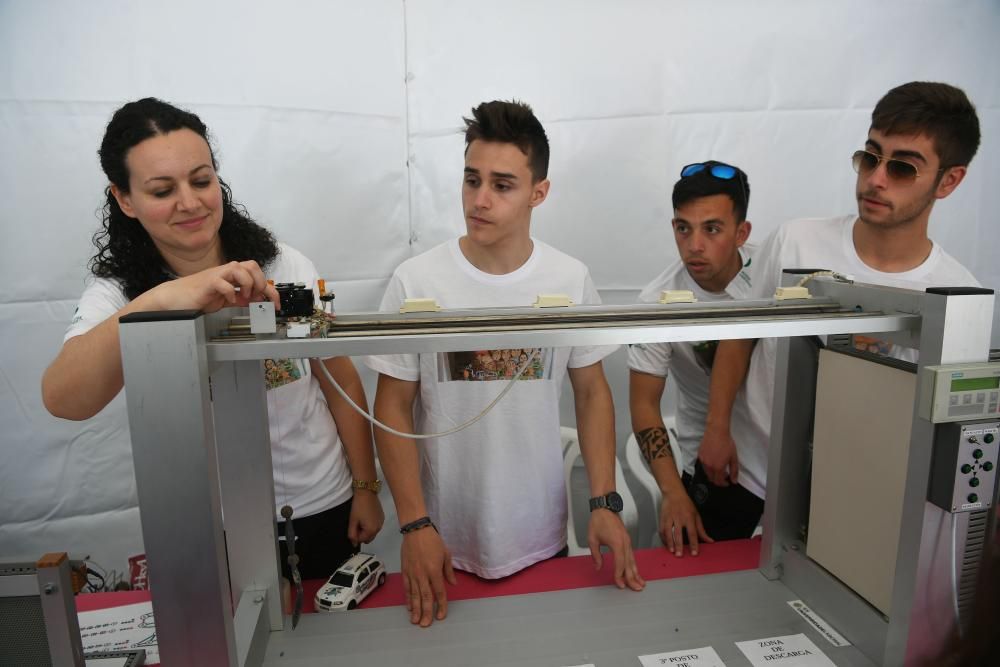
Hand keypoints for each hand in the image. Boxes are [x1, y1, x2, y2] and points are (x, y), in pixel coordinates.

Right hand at [145, 260, 279, 312]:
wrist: (174, 298)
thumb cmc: (199, 296)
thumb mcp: (226, 299)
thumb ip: (242, 298)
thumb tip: (259, 300)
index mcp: (232, 275)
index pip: (258, 275)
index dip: (271, 289)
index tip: (276, 304)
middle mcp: (226, 272)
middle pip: (252, 265)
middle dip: (260, 282)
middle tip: (257, 297)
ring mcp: (217, 275)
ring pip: (240, 268)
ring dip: (247, 284)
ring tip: (243, 296)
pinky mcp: (207, 283)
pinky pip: (223, 282)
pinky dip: (230, 292)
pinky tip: (228, 300)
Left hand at [347, 491, 383, 545]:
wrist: (366, 492)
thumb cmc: (358, 507)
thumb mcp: (352, 521)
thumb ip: (352, 534)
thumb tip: (354, 544)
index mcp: (372, 530)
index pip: (362, 540)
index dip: (356, 535)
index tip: (353, 526)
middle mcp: (379, 528)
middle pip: (368, 538)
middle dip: (362, 534)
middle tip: (356, 523)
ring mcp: (382, 522)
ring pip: (372, 532)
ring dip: (366, 529)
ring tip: (361, 518)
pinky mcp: (382, 516)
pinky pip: (375, 525)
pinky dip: (370, 524)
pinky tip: (366, 515)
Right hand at [400, 527, 455, 626]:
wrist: (415, 530)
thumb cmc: (433, 541)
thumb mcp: (445, 554)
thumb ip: (448, 571)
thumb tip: (452, 584)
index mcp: (435, 571)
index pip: (439, 592)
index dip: (441, 605)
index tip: (441, 615)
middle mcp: (423, 575)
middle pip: (425, 597)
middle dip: (426, 612)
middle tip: (425, 624)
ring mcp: (412, 574)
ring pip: (414, 595)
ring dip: (415, 609)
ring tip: (415, 621)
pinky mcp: (405, 571)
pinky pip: (407, 588)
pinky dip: (408, 598)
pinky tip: (409, 607)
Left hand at [587, 509, 644, 590]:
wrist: (605, 507)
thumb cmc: (598, 521)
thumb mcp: (592, 539)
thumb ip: (596, 555)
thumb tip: (598, 567)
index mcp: (617, 543)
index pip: (619, 564)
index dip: (619, 575)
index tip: (619, 584)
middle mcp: (625, 543)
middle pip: (629, 564)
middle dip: (633, 578)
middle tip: (636, 589)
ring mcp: (628, 541)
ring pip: (633, 560)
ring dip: (637, 572)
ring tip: (641, 583)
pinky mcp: (628, 540)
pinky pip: (632, 555)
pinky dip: (634, 564)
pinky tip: (636, 571)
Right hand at [659, 489, 712, 556]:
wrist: (674, 493)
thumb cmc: (686, 504)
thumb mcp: (697, 515)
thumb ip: (702, 530)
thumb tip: (710, 540)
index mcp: (689, 517)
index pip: (692, 533)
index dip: (694, 544)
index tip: (694, 553)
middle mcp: (679, 518)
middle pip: (678, 534)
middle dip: (679, 545)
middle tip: (680, 555)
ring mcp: (669, 518)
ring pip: (668, 532)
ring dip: (669, 542)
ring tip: (672, 551)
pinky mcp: (662, 518)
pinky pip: (661, 529)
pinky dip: (663, 538)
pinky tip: (666, 544)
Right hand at [698, 424, 738, 485]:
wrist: (717, 432)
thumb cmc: (726, 443)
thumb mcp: (734, 458)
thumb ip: (734, 471)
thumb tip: (734, 481)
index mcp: (718, 468)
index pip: (719, 481)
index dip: (723, 484)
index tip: (727, 482)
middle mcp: (709, 466)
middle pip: (711, 479)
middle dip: (718, 480)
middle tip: (724, 476)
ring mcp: (703, 461)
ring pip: (707, 472)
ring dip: (713, 474)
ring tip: (719, 468)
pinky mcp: (699, 455)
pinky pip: (703, 465)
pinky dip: (708, 467)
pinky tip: (713, 461)